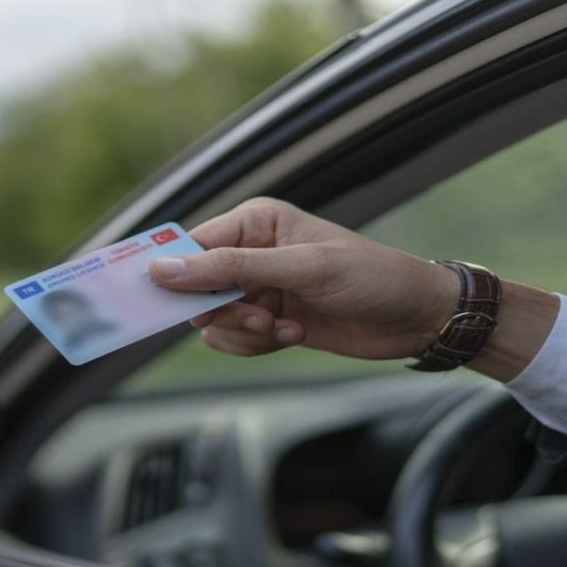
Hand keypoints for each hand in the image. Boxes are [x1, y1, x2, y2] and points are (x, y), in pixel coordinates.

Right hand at [148, 198, 557, 379]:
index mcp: (254, 222)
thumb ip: (231, 270)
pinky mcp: (268, 319)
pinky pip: (233, 339)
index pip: (191, 246)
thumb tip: (165, 269)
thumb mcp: (303, 268)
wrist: (418, 318)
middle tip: (259, 317)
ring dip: (243, 332)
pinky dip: (257, 344)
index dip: (171, 274)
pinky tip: (295, 334)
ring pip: (211, 322)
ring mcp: (258, 288)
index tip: (148, 300)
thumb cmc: (371, 277)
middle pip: (195, 289)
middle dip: (221, 311)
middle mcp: (250, 252)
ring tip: (284, 326)